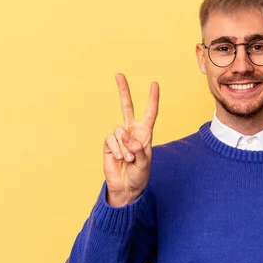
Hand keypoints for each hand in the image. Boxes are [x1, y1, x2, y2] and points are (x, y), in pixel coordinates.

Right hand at [103, 73, 158, 206]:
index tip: (154, 84)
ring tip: (128, 159)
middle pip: (126, 107)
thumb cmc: (139, 175)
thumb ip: (138, 149)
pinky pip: (110, 139)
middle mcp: (131, 132)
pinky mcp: (108, 144)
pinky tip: (119, 158)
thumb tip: (126, 137)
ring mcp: (119, 137)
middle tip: (119, 75)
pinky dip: (116, 148)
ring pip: (119, 131)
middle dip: (123, 91)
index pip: (149, 113)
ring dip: (124, 146)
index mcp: (145, 134)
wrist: (126, 187)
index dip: (152, 99)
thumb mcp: (144, 162)